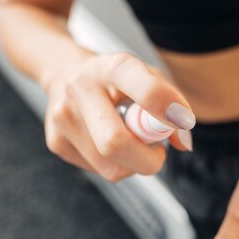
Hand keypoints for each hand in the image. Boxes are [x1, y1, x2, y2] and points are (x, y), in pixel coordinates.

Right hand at [43, 51, 194, 180]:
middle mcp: (81, 88)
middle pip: (115, 143)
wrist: (66, 75)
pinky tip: (109, 143)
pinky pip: (99, 171)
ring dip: (133, 164)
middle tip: (158, 152)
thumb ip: (172, 103)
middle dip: (147, 159)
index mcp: (113, 67)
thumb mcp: (148, 76)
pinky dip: (115, 164)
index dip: (166, 109)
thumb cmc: (116, 79)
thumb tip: (183, 143)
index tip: (182, 121)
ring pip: (110, 167)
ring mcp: (63, 118)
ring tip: (131, 141)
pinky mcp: (56, 142)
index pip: (143, 88)